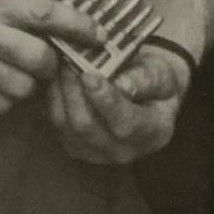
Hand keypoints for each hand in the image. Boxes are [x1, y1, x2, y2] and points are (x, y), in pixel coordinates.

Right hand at [0, 0, 102, 115]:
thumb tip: (62, 15)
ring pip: (24, 87)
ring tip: (12, 73)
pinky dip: (4, 100)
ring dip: (27, 85)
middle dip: (50, 65)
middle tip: (46, 62)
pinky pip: (1, 105)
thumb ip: (13, 2)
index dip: (77, 26)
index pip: (44, 13)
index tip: (98, 35)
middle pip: (39, 58)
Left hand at [46, 44, 190, 163]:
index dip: (106, 101)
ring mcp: (95, 154)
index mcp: (152, 134)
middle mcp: (122, 151)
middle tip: (66, 59)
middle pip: (87, 127)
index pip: (125, 124)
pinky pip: (55, 124)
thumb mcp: (162, 75)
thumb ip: (146, 79)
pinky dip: (52, 98)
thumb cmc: (155, 83)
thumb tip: (122, 84)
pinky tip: (53, 76)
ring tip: (58, 62)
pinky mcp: (74, 147)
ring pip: (66, 126)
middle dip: (73, 91)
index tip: (89, 75)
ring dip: (59, 92)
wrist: (145, 98)